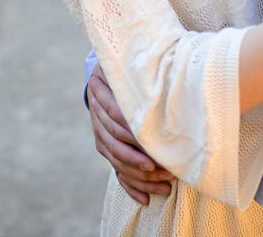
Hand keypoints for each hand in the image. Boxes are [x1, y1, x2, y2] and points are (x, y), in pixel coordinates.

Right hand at [88, 64, 174, 203]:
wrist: (108, 72)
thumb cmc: (129, 66)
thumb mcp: (129, 63)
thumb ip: (139, 69)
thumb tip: (164, 69)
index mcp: (99, 91)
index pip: (115, 115)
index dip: (132, 130)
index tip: (152, 144)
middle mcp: (97, 115)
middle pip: (116, 142)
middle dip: (140, 159)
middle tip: (164, 169)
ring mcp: (100, 133)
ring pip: (117, 161)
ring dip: (141, 177)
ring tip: (165, 186)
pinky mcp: (105, 147)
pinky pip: (117, 171)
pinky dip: (131, 187)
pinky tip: (146, 200)